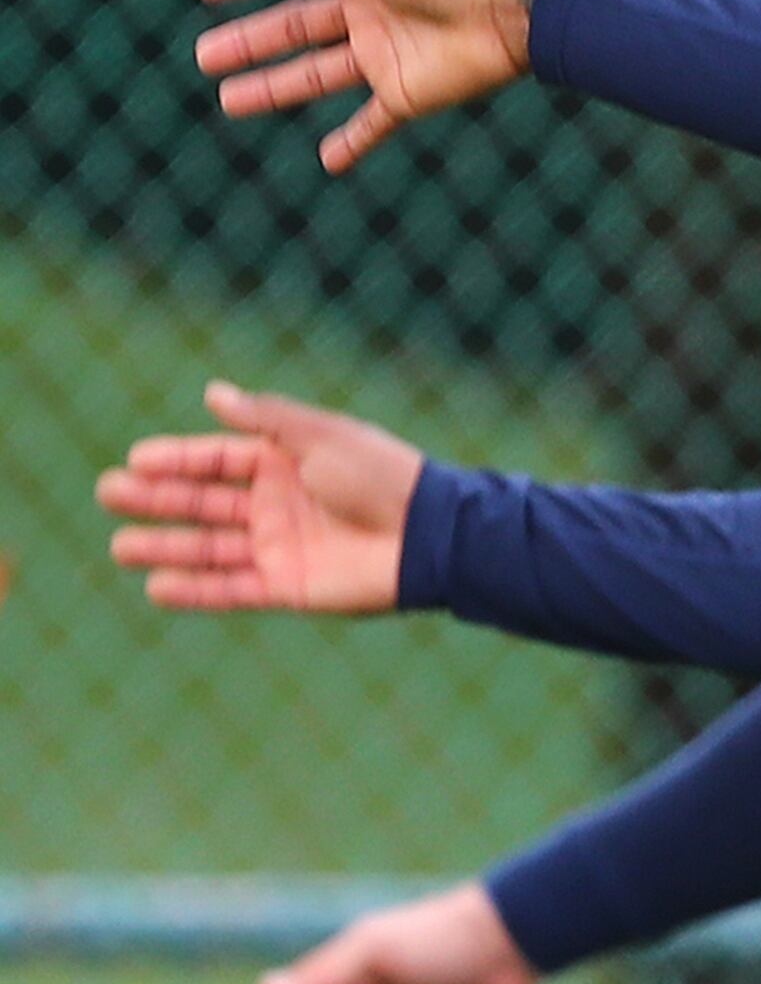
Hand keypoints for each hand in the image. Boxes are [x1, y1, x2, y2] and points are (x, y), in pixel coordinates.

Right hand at [97, 381, 424, 612]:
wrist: (430, 535)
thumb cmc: (380, 476)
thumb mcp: (321, 437)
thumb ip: (265, 419)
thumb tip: (213, 392)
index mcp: (286, 463)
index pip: (218, 459)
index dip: (177, 459)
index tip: (135, 460)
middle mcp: (277, 504)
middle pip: (204, 502)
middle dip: (157, 499)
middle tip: (108, 494)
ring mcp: (280, 547)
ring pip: (209, 548)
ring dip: (165, 547)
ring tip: (120, 547)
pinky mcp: (288, 586)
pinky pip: (232, 590)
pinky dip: (195, 591)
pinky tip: (156, 588)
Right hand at [194, 0, 555, 172]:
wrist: (512, 10)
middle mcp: (368, 8)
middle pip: (295, 27)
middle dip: (249, 41)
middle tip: (203, 56)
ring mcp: (386, 53)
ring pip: (317, 76)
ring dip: (274, 88)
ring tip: (228, 102)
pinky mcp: (407, 93)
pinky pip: (375, 124)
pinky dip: (354, 144)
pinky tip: (329, 162)